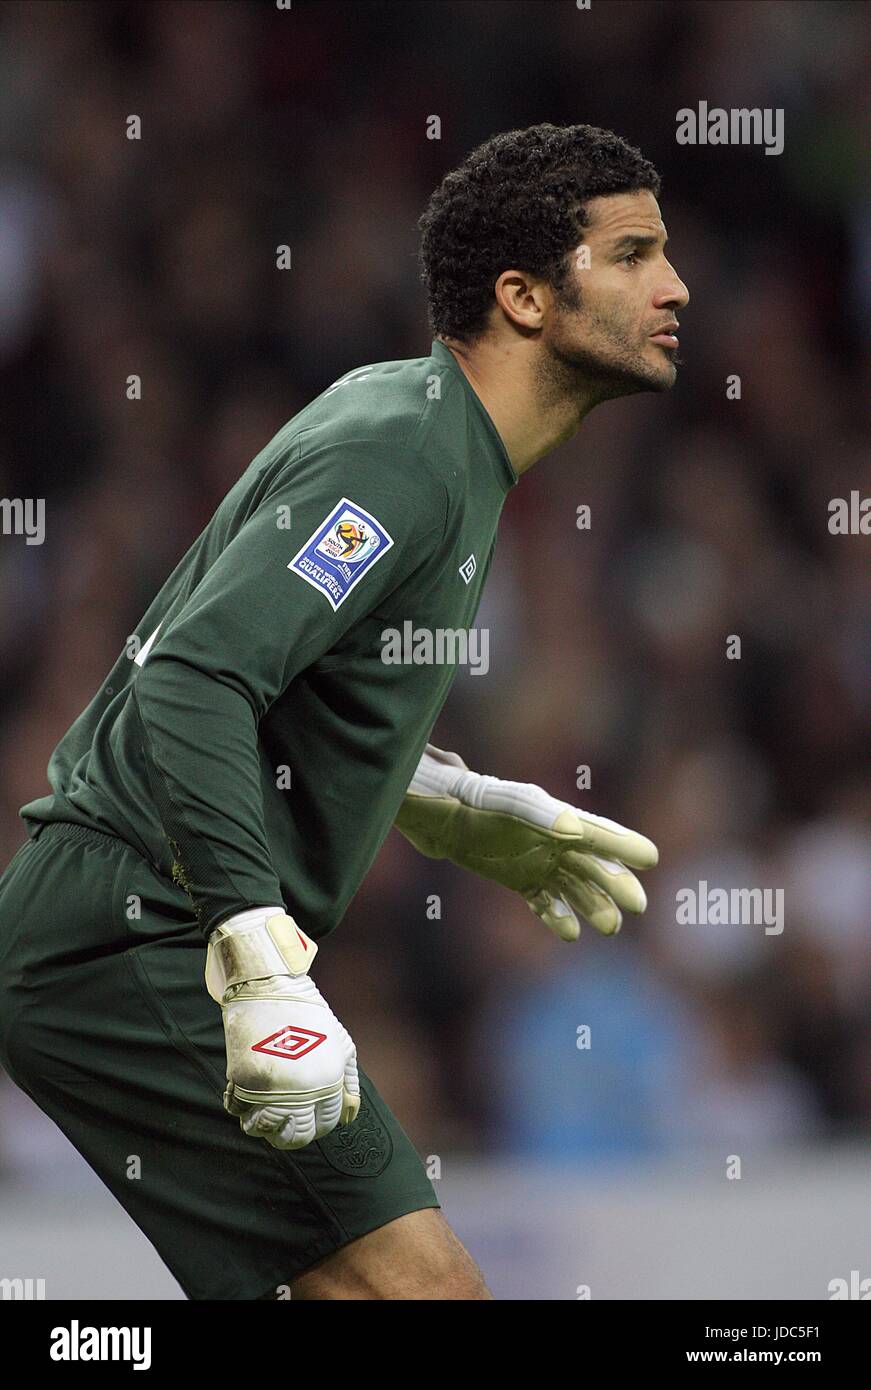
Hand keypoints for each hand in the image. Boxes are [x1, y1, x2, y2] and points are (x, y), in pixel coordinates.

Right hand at [206, 908, 359, 1148]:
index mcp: (328, 1081)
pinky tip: (244, 1095)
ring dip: (261, 1127)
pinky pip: (237, 1110)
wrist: (270, 986)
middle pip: (295, 1136)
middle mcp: (301, 1090)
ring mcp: (271, 1087)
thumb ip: (347, 1082)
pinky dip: (239, 1108)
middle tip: (280, 1126)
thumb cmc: (309, 1014)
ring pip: (263, 1130)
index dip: (315, 1126)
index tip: (305, 1118)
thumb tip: (348, 1117)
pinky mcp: (243, 1079)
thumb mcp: (341, 1043)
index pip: (324, 1125)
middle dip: (288, 1136)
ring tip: (261, 1115)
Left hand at [394, 747, 657, 940]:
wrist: (433, 810)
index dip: (625, 846)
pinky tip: (570, 933)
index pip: (600, 834)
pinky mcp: (517, 878)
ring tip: (609, 927)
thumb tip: (575, 830)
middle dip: (616, 885)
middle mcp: (553, 839)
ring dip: (592, 906)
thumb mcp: (505, 803)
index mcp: (558, 818)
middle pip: (594, 866)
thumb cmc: (471, 799)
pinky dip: (557, 916)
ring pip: (574, 888)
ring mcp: (536, 860)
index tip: (651, 858)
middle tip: (635, 908)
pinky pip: (545, 901)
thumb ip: (539, 814)